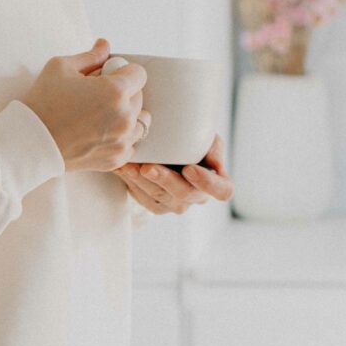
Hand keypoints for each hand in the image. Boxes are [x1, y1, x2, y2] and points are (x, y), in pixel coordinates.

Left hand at [113, 132, 234, 213]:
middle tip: (148, 168)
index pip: (222, 191)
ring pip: (159, 197)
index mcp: (217, 184)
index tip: (190, 169)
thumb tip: (215, 162)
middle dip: (165, 180)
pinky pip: (143, 198)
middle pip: (184, 194)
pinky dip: (131, 182)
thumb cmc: (195, 143)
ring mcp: (175, 204)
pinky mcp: (156, 205)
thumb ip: (214, 148)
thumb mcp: (208, 139)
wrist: (172, 149)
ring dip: (142, 182)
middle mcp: (197, 197)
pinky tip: (123, 169)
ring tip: (130, 166)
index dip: (207, 183)